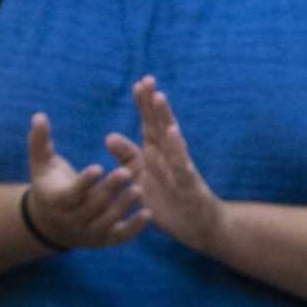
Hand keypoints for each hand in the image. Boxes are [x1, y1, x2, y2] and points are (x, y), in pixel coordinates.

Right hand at [25, 112, 144, 250]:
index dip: (84, 182)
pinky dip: (133, 228)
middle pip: (92, 205)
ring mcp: (87, 233)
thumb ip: (40, 141)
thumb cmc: (48, 185)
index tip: (98, 167)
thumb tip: (39, 115)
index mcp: (55, 200)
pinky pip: (119, 237)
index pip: (71, 192)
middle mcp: (70, 220)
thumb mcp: (42, 165)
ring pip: (107, 220)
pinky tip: (147, 214)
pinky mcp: (102, 241)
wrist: (48, 224)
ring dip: (123, 206)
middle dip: (109, 189)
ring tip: (138, 189)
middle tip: (126, 172)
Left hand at [103, 78, 223, 256]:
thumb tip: (109, 136)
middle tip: (147, 80)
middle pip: (159, 125)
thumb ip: (128, 157)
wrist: (198, 226)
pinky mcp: (188, 185)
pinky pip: (182, 166)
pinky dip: (177, 151)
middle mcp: (169, 156)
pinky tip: (173, 134)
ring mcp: (180, 168)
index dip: (144, 105)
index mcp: (156, 154)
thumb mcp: (141, 177)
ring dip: (165, 118)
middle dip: (153, 103)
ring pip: (171, 140)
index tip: (138, 82)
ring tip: (159, 98)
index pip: (149, 124)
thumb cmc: (169, 200)